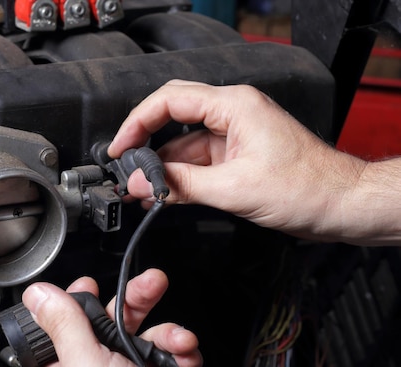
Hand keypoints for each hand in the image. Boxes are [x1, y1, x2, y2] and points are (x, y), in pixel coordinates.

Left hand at [22, 268, 201, 366]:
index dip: (79, 300)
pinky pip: (172, 353)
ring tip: (178, 335)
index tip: (90, 283)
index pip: (66, 324)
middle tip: (152, 281)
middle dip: (137, 298)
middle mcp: (97, 365)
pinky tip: (185, 349)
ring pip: (147, 334)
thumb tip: (38, 293)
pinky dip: (184, 349)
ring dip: (169, 329)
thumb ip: (64, 326)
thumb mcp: (85, 363)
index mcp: (69, 363)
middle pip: (113, 320)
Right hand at [106, 79, 400, 244]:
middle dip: (144, 140)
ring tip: (139, 187)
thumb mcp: (234, 189)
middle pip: (172, 115)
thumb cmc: (307, 188)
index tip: (121, 147)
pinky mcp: (235, 155)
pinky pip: (196, 160)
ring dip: (161, 164)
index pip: (170, 100)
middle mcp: (232, 113)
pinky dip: (178, 176)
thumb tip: (143, 182)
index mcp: (234, 105)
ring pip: (182, 141)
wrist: (341, 205)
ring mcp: (233, 134)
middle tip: (124, 164)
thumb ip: (181, 184)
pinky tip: (162, 192)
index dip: (137, 122)